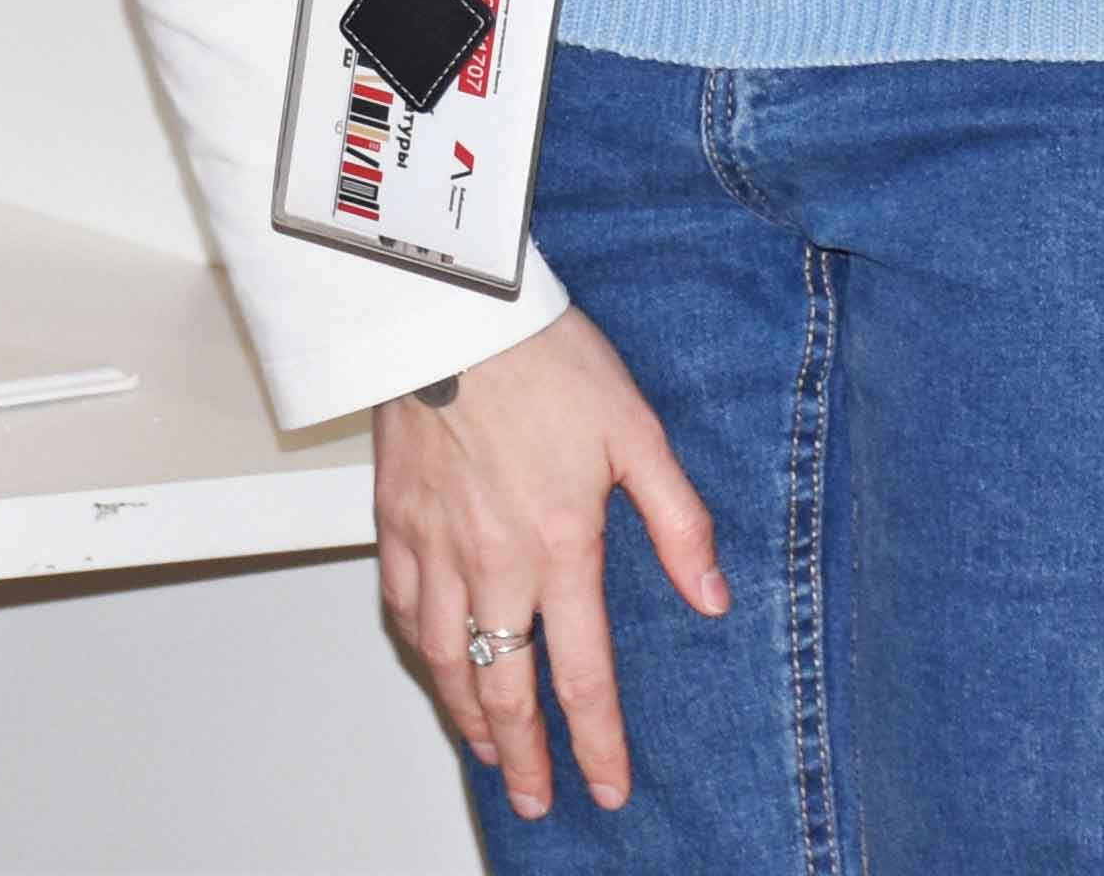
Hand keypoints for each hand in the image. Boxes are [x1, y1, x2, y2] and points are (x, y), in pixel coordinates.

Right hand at [371, 310, 724, 824]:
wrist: (450, 304)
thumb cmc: (543, 356)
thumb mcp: (637, 431)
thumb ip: (678, 523)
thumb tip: (711, 598)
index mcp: (559, 546)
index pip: (580, 674)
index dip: (596, 743)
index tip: (607, 789)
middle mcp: (491, 562)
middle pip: (505, 688)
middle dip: (522, 757)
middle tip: (532, 800)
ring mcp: (433, 544)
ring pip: (445, 660)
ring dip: (467, 716)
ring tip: (484, 750)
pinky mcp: (392, 517)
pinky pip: (399, 606)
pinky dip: (418, 648)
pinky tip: (433, 661)